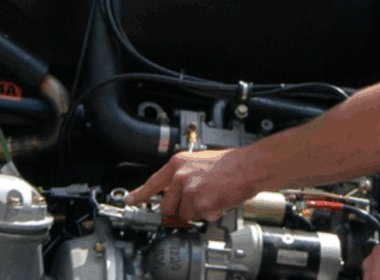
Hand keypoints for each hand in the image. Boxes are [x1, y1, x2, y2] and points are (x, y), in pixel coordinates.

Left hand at [125, 149, 259, 220]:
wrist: (249, 166)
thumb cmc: (231, 163)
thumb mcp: (199, 162)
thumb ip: (184, 176)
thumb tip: (176, 192)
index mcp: (178, 164)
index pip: (153, 183)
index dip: (140, 194)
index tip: (131, 200)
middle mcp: (180, 177)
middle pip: (166, 206)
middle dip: (179, 208)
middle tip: (195, 202)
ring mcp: (189, 191)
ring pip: (185, 214)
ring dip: (197, 211)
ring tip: (212, 197)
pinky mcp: (200, 204)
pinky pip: (199, 217)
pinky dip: (210, 214)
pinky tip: (219, 201)